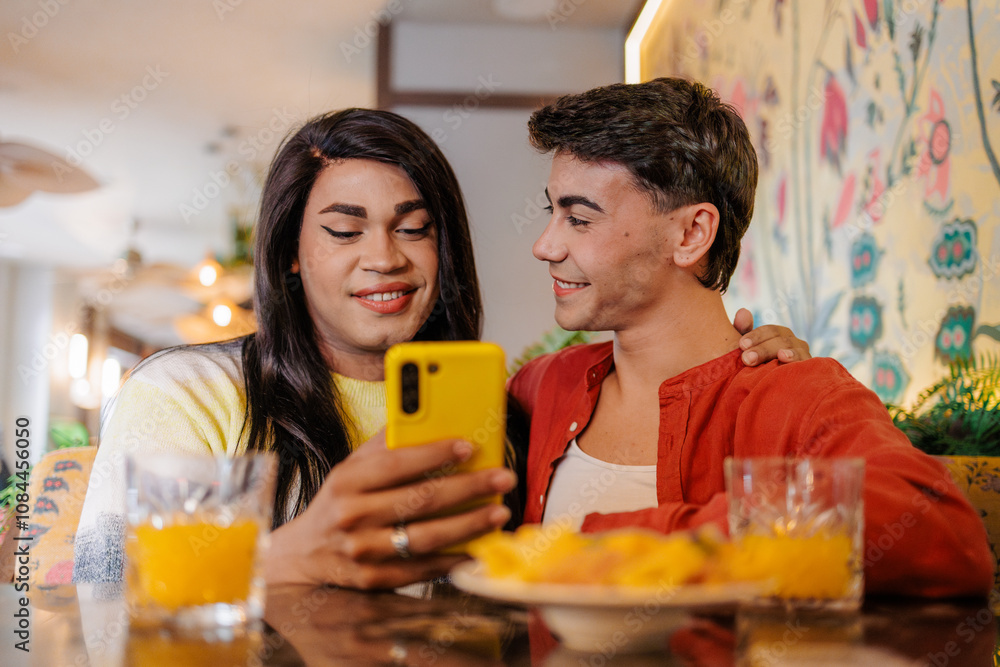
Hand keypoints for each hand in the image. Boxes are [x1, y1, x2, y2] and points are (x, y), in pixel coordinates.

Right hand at [265, 430, 514, 589]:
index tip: (470, 446)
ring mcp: (363, 551)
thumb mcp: (350, 469)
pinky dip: (453, 559)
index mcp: (347, 482)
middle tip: (502, 478)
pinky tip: (478, 548)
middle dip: (469, 487)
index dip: (436, 454)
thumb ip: (384, 446)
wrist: (304, 555)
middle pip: (420, 500)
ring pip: (426, 537)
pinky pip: (422, 569)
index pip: (397, 464)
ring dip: (469, 525)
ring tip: (499, 512)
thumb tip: (423, 416)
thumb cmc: (338, 502)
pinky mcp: (374, 580)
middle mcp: (352, 516)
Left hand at [733, 307, 810, 365]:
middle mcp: (793, 342)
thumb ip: (743, 330)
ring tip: (777, 357)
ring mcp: (803, 355)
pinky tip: (788, 361)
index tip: (741, 345)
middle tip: (746, 359)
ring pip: (794, 350)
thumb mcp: (747, 349)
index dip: (755, 336)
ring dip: (783, 354)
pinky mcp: (810, 369)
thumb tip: (743, 311)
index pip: (769, 331)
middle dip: (763, 349)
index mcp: (778, 335)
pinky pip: (806, 363)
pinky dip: (798, 361)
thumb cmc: (756, 366)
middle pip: (780, 340)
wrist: (774, 392)